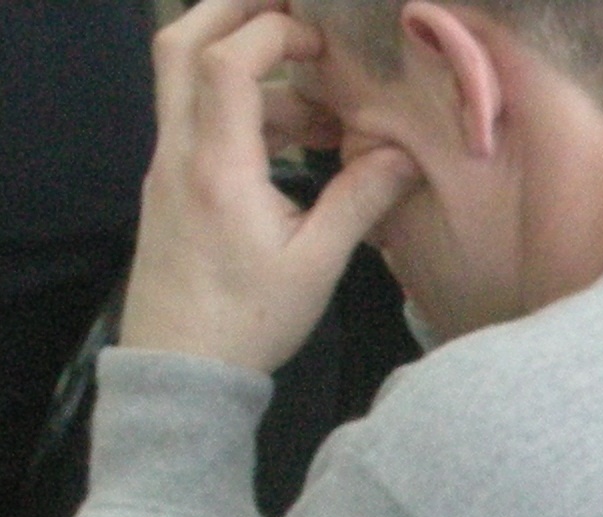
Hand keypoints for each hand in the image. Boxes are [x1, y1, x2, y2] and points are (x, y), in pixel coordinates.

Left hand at [125, 0, 417, 374]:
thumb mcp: (316, 264)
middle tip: (293, 14)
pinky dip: (241, 106)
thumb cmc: (250, 318)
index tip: (322, 43)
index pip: (229, 62)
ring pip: (187, 77)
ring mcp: (167, 161)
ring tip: (318, 107)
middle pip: (182, 44)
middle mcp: (179, 149)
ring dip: (246, 67)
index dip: (274, 32)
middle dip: (234, 12)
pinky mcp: (170, 180)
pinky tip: (293, 142)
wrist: (181, 363)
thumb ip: (359, 201)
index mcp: (216, 165)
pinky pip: (197, 116)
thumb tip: (403, 154)